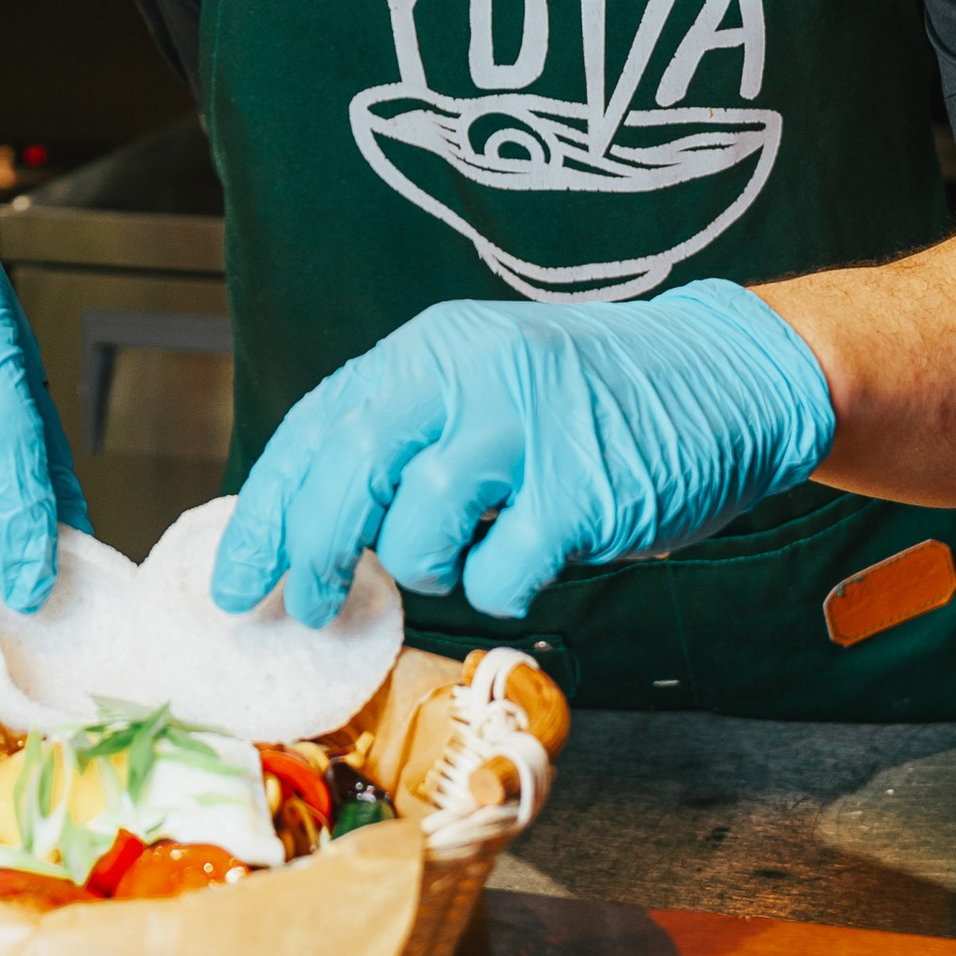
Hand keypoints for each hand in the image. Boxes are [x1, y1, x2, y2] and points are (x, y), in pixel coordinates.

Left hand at [211, 281, 836, 629]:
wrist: (721, 376)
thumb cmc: (585, 397)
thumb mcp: (480, 380)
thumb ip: (403, 433)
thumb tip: (305, 526)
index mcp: (430, 348)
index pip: (316, 429)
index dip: (266, 513)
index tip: (234, 581)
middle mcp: (469, 375)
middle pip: (348, 476)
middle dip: (315, 557)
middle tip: (308, 608)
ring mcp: (527, 431)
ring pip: (418, 534)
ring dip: (426, 568)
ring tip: (467, 550)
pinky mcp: (581, 492)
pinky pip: (501, 575)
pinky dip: (500, 586)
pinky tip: (527, 558)